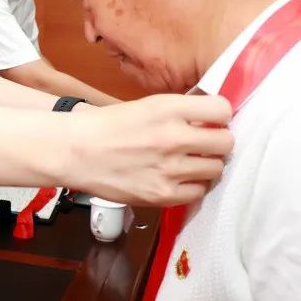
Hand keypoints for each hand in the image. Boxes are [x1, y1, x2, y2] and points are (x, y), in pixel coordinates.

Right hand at [67, 94, 232, 205]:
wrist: (74, 152)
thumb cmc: (106, 126)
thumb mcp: (147, 106)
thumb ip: (180, 112)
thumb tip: (212, 119)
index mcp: (168, 108)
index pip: (223, 109)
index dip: (219, 116)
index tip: (212, 122)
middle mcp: (173, 137)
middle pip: (226, 142)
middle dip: (217, 142)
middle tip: (203, 145)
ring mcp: (169, 169)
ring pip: (216, 169)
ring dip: (206, 165)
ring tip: (187, 162)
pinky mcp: (162, 194)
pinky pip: (199, 192)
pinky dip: (192, 186)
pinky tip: (177, 178)